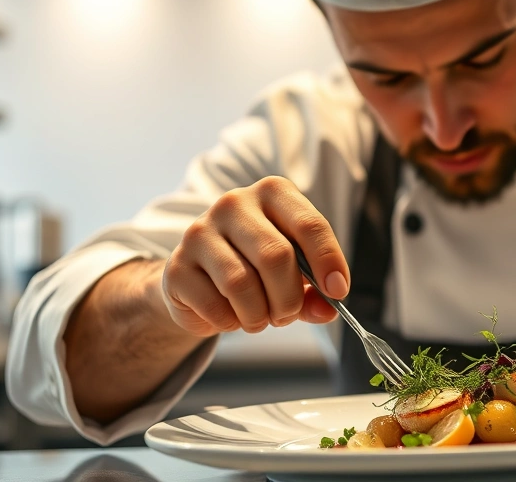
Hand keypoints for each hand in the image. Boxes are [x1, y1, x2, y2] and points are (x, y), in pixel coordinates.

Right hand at [161, 176, 346, 336]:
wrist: (198, 282)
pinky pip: (214, 305)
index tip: (338, 291)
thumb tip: (328, 309)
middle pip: (275, 255)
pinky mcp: (177, 265)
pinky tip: (230, 316)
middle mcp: (235, 203)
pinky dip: (230, 322)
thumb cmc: (255, 269)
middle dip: (289, 298)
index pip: (309, 224)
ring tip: (260, 319)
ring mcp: (200, 231)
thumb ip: (315, 292)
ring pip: (242, 283)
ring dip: (259, 315)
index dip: (329, 260)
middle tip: (287, 315)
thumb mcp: (293, 275)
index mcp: (273, 193)